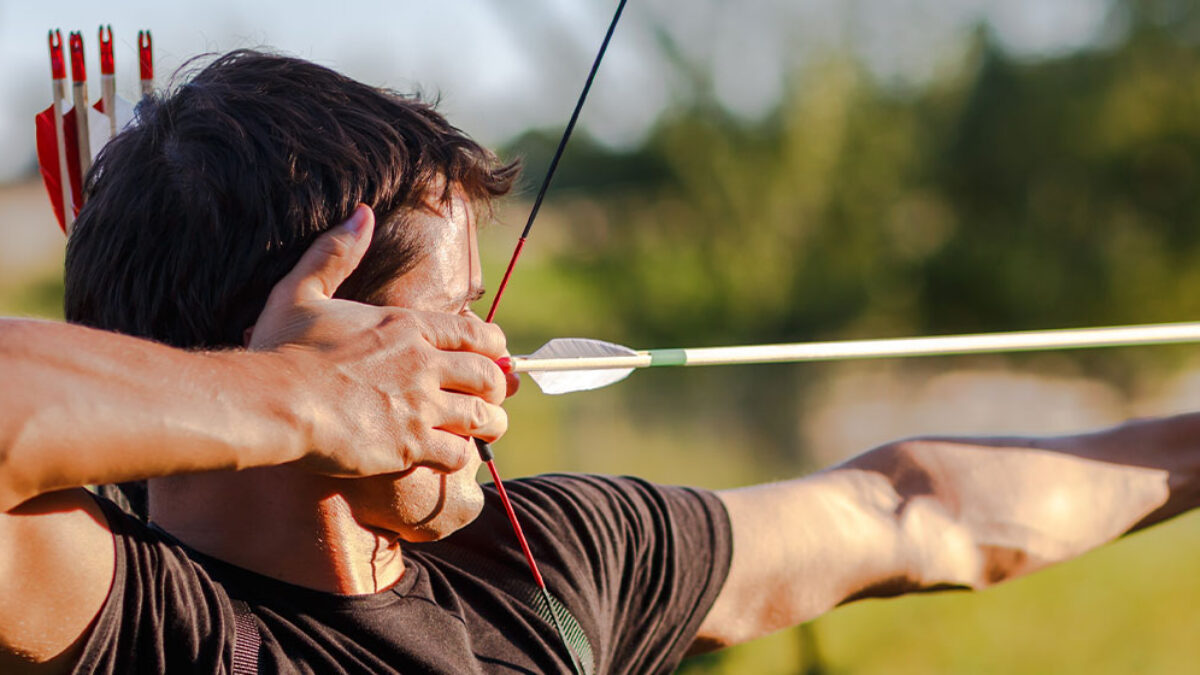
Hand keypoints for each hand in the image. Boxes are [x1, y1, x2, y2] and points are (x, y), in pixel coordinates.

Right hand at [251, 205, 509, 475]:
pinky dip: (461, 456)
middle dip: (497, 387)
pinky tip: (451, 455)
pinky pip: (458, 454)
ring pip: (483, 417)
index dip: (493, 346)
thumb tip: (362, 213)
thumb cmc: (283, 349)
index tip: (496, 356)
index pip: (475, 333)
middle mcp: (424, 364)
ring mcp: (421, 406)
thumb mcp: (302, 290)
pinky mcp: (410, 444)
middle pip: (488, 375)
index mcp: (407, 327)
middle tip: (493, 397)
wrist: (273, 402)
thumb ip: (336, 252)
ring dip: (490, 424)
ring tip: (487, 429)